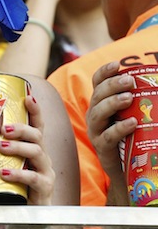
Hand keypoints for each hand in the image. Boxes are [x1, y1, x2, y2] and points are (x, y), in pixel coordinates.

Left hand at [0, 92, 54, 204]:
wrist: (21, 212)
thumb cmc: (11, 184)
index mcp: (30, 146)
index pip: (36, 124)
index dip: (35, 110)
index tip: (28, 96)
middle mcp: (41, 155)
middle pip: (37, 135)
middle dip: (20, 128)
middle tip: (3, 129)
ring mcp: (45, 171)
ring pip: (38, 152)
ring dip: (18, 147)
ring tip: (1, 147)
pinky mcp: (45, 188)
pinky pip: (35, 178)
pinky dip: (19, 175)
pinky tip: (4, 173)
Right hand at [87, 61, 134, 200]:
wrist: (126, 171)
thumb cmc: (132, 139)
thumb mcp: (132, 116)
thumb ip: (140, 104)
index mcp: (100, 103)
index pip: (97, 83)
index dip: (104, 72)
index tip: (117, 64)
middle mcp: (94, 114)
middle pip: (97, 95)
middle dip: (112, 85)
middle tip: (129, 81)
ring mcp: (96, 130)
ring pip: (98, 112)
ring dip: (113, 102)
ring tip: (128, 97)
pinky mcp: (102, 147)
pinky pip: (108, 136)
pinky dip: (119, 128)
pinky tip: (132, 123)